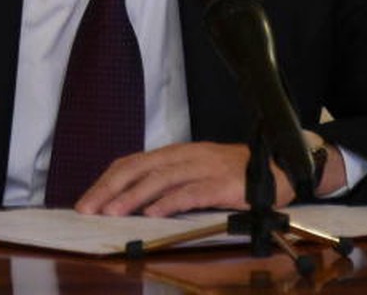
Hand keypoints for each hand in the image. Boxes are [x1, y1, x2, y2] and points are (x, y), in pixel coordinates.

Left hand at [74, 141, 296, 216]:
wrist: (280, 170)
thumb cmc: (233, 175)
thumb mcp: (195, 172)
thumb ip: (167, 182)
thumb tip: (130, 201)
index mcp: (175, 154)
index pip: (132, 163)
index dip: (106, 181)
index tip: (86, 201)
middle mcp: (185, 156)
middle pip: (139, 168)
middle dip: (110, 189)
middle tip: (88, 209)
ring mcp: (204, 167)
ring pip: (160, 179)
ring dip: (132, 197)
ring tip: (112, 213)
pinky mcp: (222, 183)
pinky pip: (191, 192)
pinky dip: (169, 202)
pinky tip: (152, 213)